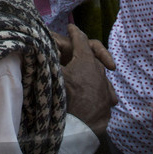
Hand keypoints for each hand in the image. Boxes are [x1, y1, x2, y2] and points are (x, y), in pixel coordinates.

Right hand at [59, 24, 114, 139]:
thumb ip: (50, 57)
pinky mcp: (107, 102)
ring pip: (99, 74)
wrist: (78, 127)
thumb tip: (45, 46)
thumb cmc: (63, 97)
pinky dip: (97, 89)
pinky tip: (93, 94)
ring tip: (83, 75)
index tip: (71, 27)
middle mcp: (99, 71)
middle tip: (72, 53)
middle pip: (91, 57)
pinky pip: (103, 91)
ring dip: (91, 72)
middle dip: (83, 53)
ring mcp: (105, 87)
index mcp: (86, 60)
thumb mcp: (53, 73)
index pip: (80, 39)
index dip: (75, 32)